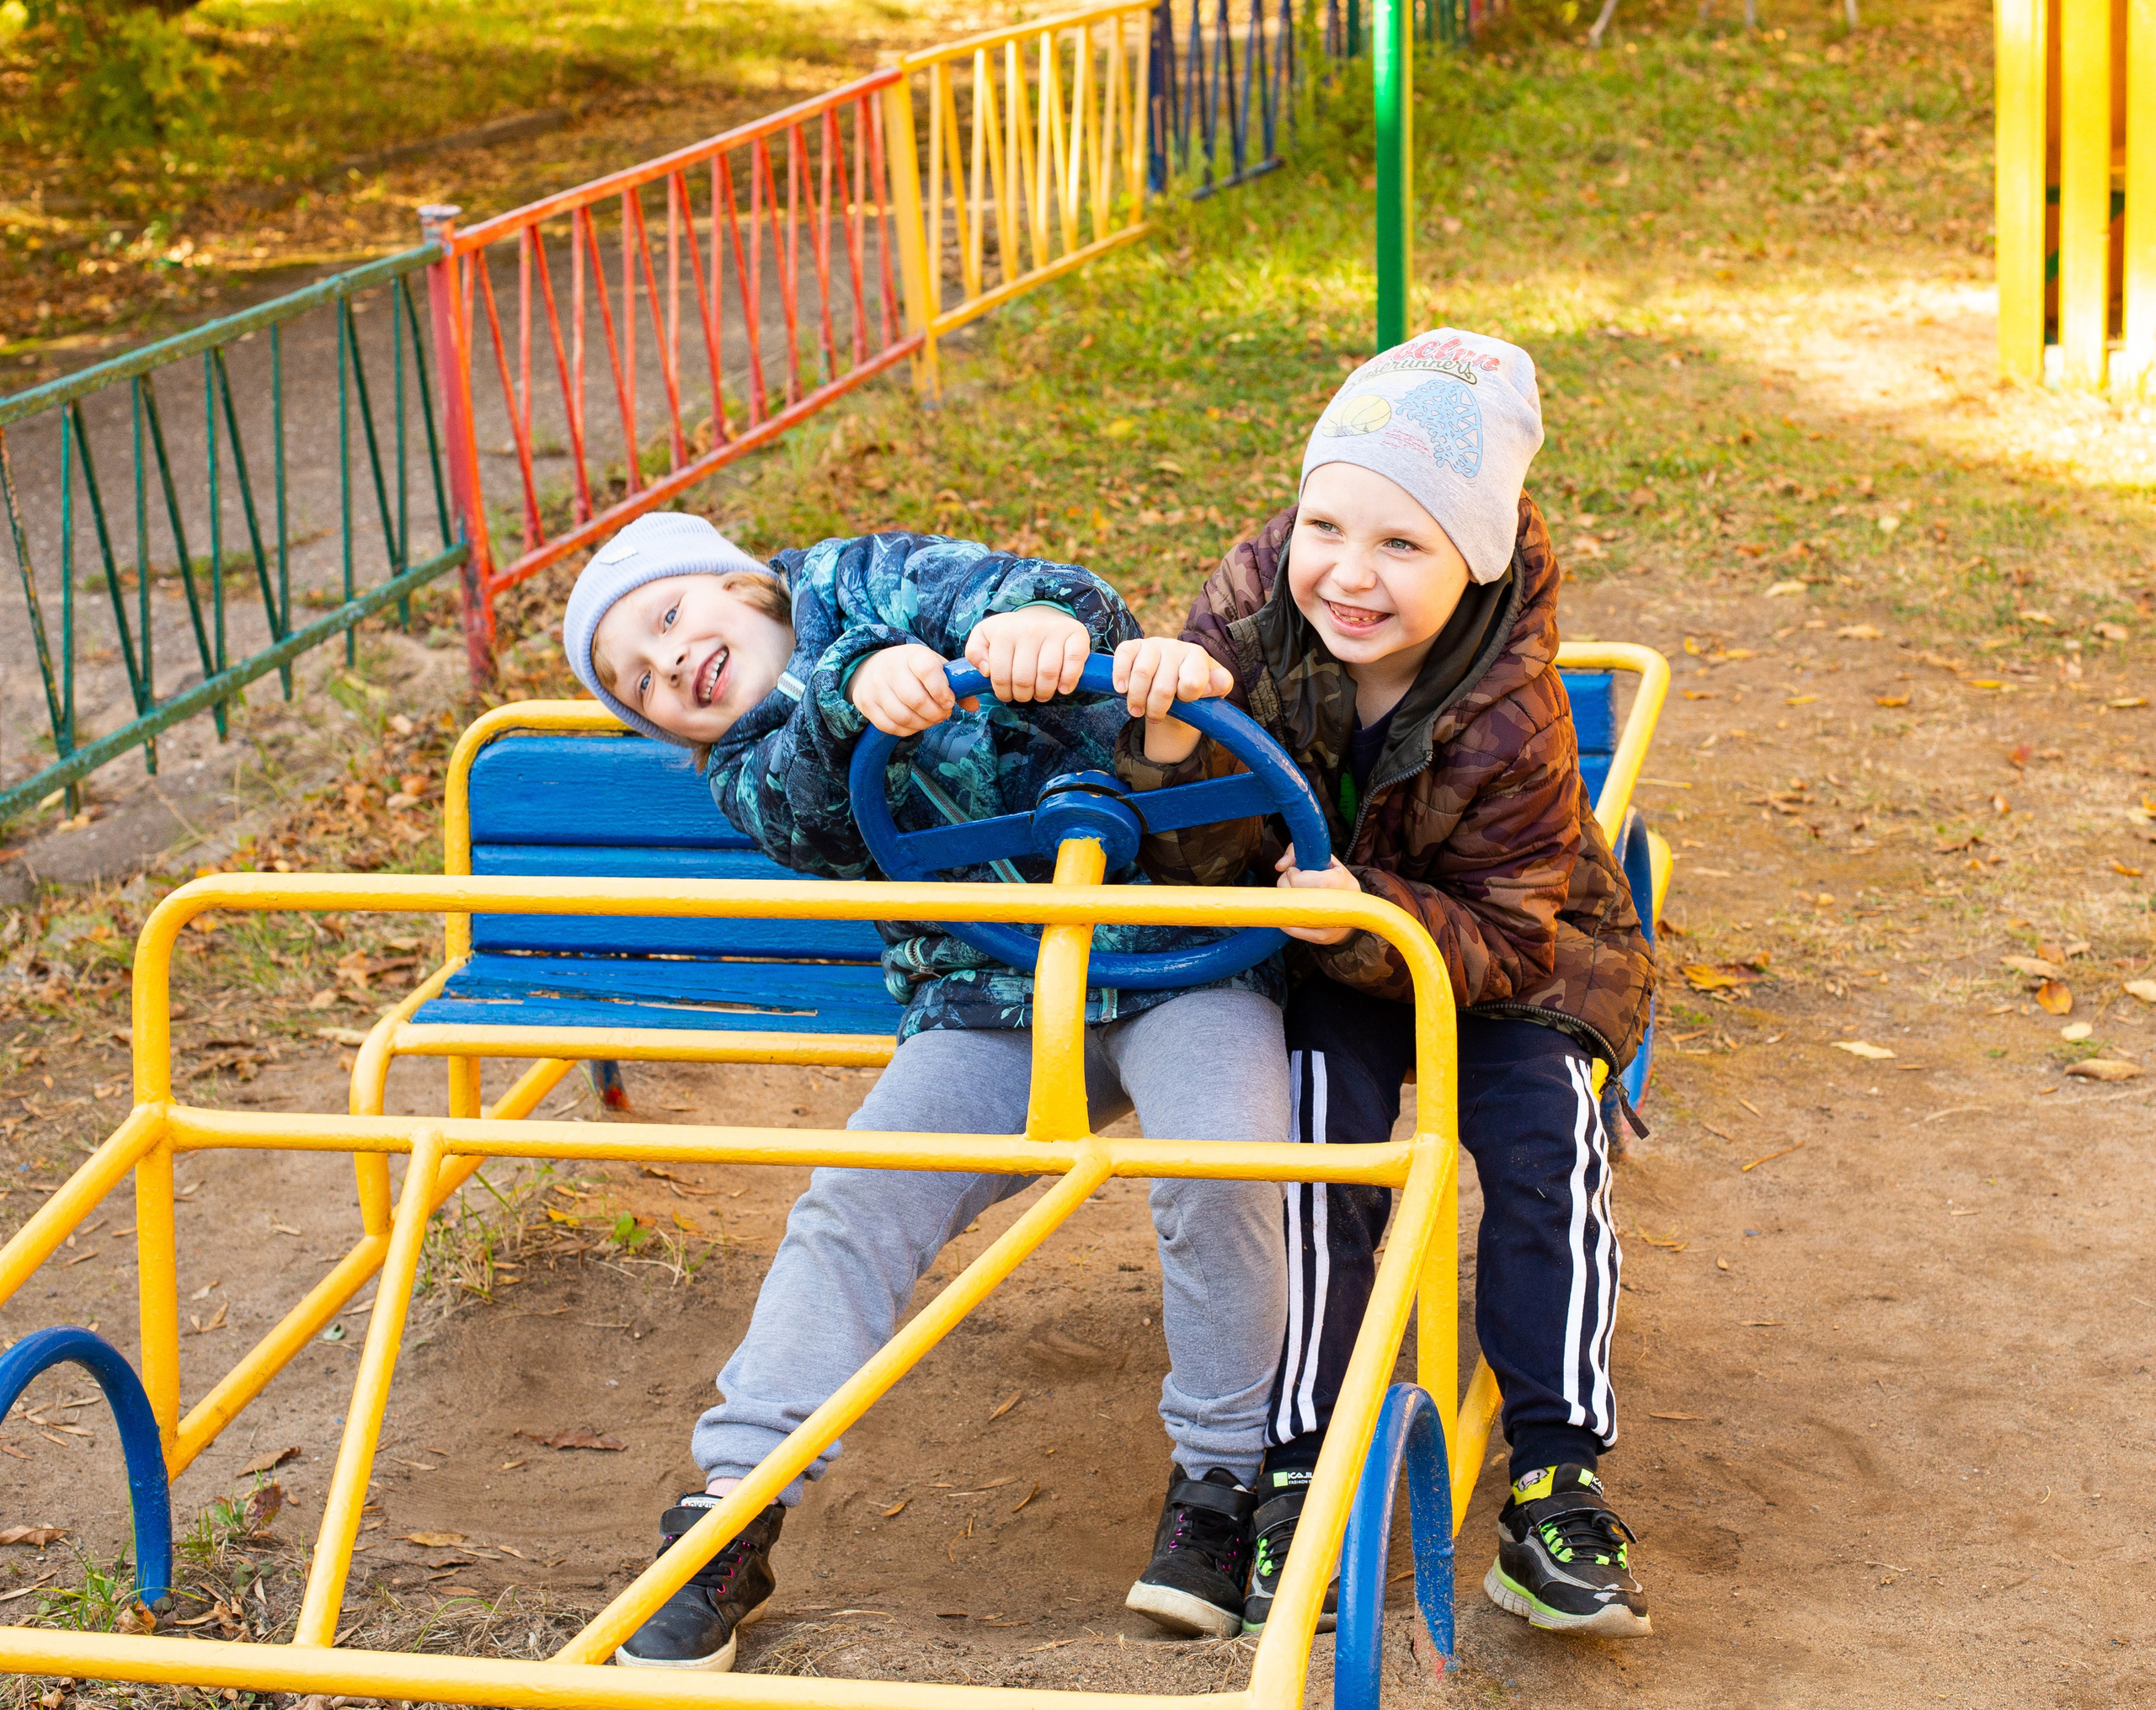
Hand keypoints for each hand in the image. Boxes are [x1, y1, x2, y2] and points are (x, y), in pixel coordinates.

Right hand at [849, 643, 968, 736]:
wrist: (872, 666)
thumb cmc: (911, 668)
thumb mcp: (934, 666)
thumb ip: (955, 684)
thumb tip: (974, 706)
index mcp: (912, 655)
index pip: (928, 670)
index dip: (942, 691)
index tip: (949, 702)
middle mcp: (891, 669)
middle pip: (916, 700)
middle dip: (935, 714)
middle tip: (942, 714)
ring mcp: (876, 687)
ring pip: (903, 716)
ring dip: (923, 724)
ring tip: (930, 719)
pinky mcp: (867, 704)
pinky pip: (890, 726)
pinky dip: (907, 730)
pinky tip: (914, 723)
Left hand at [964, 607, 1090, 703]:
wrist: (1043, 614)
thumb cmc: (1012, 633)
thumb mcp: (985, 636)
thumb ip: (974, 651)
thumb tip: (985, 670)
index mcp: (1004, 632)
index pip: (1000, 675)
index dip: (1003, 692)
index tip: (1007, 695)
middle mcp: (1029, 629)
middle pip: (1024, 678)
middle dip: (1023, 696)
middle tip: (1024, 696)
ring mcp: (1053, 631)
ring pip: (1047, 674)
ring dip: (1044, 693)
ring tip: (1041, 694)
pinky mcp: (1076, 634)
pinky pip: (1073, 663)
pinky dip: (1068, 681)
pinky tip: (1063, 688)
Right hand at [1111, 637, 1233, 765]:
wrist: (1171, 678)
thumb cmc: (1192, 687)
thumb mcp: (1213, 689)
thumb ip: (1220, 685)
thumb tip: (1209, 686)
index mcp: (1198, 656)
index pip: (1192, 682)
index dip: (1187, 699)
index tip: (1184, 702)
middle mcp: (1176, 646)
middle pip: (1163, 686)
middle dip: (1157, 708)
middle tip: (1155, 717)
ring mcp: (1153, 644)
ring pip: (1142, 674)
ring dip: (1137, 699)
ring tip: (1136, 711)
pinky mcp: (1132, 646)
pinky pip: (1123, 656)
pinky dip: (1120, 675)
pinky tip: (1121, 690)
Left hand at [1274, 850, 1359, 944]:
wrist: (1356, 913)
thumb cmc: (1338, 882)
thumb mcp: (1327, 861)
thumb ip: (1300, 853)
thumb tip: (1279, 866)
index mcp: (1337, 882)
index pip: (1298, 879)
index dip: (1293, 873)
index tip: (1297, 871)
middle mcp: (1333, 905)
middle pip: (1290, 893)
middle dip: (1285, 884)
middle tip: (1294, 882)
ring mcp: (1326, 924)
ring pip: (1287, 910)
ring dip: (1285, 899)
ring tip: (1297, 893)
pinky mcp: (1318, 937)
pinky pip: (1288, 926)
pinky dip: (1287, 914)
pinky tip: (1295, 907)